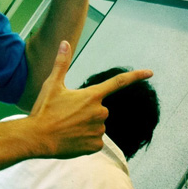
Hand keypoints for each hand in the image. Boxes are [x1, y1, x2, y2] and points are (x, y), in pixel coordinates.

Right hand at [29, 40, 152, 157]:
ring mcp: (99, 130)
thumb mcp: (52, 84)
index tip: (150, 72)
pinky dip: (84, 138)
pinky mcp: (95, 145)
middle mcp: (100, 112)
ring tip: (66, 126)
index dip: (135, 76)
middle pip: (99, 108)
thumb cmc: (44, 110)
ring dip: (85, 124)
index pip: (117, 82)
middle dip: (86, 109)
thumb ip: (62, 63)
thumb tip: (65, 42)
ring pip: (96, 124)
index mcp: (91, 95)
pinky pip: (94, 140)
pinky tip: (70, 137)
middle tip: (66, 113)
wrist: (37, 137)